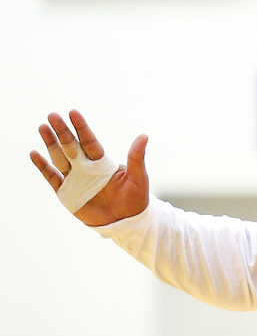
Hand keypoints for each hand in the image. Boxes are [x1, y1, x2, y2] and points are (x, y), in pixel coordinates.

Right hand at [31, 110, 149, 225]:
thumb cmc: (135, 199)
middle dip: (62, 131)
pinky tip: (34, 153)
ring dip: (50, 143)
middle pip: (71, 146)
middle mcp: (86, 166)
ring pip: (59, 157)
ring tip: (43, 127)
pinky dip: (43, 166)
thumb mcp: (138, 178)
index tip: (73, 112)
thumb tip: (144, 136)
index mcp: (102, 161)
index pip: (89, 141)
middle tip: (52, 115)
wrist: (125, 222)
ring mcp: (74, 178)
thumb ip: (137, 158)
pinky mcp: (66, 191)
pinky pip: (52, 177)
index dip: (81, 128)